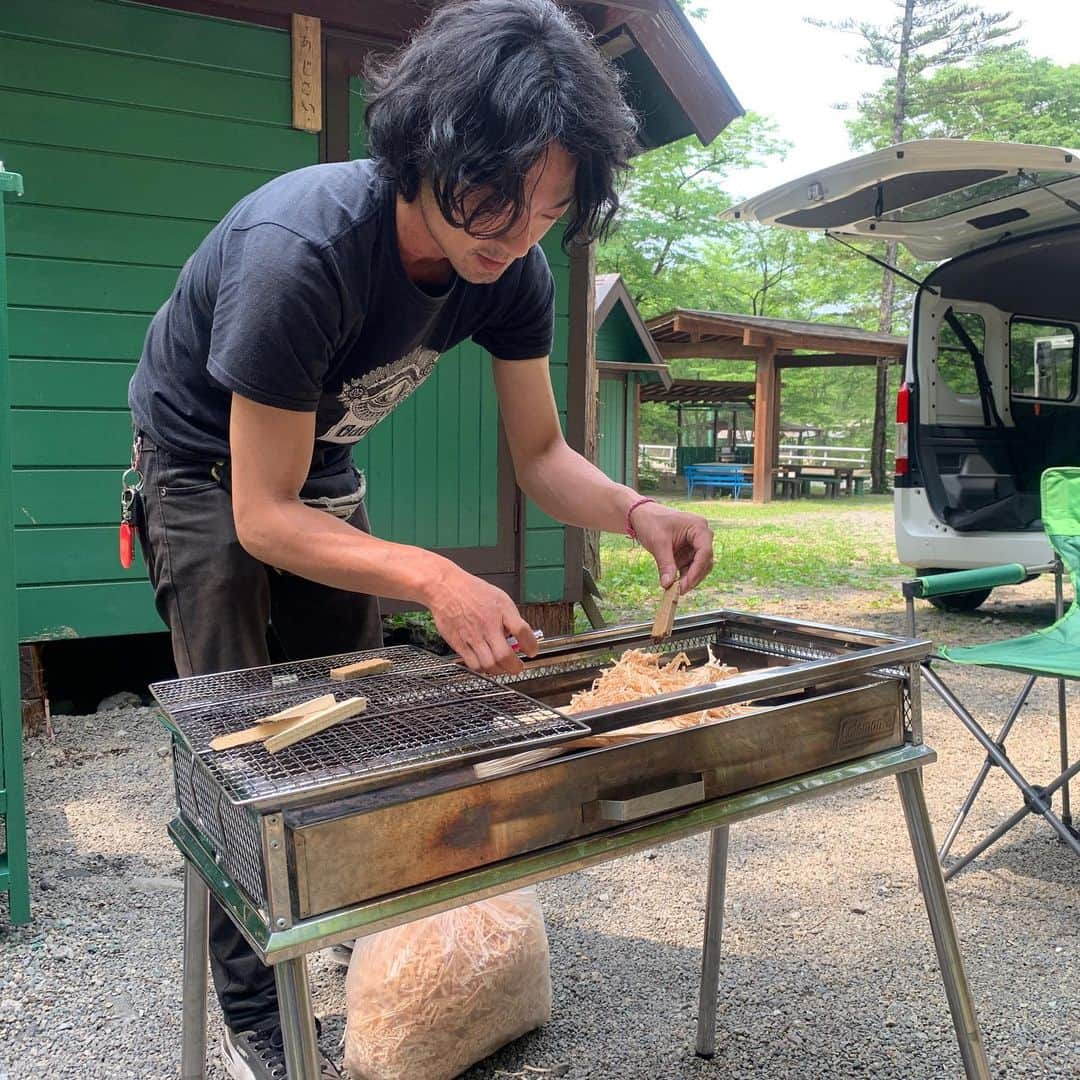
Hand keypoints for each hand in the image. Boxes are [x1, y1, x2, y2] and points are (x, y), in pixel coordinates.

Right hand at [423, 564, 538, 675]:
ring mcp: (472, 636)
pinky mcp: (459, 644)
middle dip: (515, 666)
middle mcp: (487, 625)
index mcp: (501, 611)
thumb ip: (511, 617)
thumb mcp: (499, 598)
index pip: (522, 631)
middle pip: (504, 655)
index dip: (531, 645)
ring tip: (502, 666)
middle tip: (517, 667)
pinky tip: (486, 663)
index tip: (532, 651)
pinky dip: (483, 668)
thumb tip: (519, 636)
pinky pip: (473, 664)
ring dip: (499, 670)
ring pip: (489, 665)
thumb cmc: (473, 592)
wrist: (446, 588)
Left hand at [628, 502, 713, 593]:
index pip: (705, 551)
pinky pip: (690, 567)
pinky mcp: (688, 551)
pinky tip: (672, 583)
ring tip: (673, 589)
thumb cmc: (651, 522)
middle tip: (679, 591)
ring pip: (698, 567)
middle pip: (704, 561)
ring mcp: (695, 544)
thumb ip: (665, 564)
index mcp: (698, 527)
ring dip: (688, 578)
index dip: (697, 570)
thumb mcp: (658, 543)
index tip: (686, 584)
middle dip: (693, 577)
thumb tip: (668, 584)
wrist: (641, 515)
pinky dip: (682, 575)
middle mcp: (701, 536)